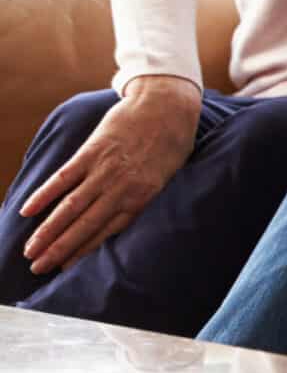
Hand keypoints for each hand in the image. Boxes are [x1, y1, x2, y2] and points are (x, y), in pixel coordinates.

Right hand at [19, 76, 201, 273]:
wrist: (168, 103)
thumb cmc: (172, 140)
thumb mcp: (168, 174)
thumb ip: (147, 194)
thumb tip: (129, 213)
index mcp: (143, 197)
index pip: (107, 232)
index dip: (84, 251)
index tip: (65, 268)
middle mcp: (122, 187)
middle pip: (86, 225)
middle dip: (60, 249)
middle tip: (39, 269)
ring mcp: (105, 169)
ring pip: (71, 206)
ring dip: (48, 230)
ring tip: (30, 250)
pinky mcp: (92, 150)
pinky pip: (64, 177)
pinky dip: (45, 194)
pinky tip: (28, 210)